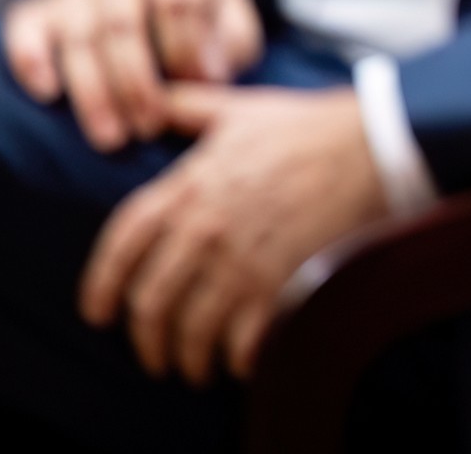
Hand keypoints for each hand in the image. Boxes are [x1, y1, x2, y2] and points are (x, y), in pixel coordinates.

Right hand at [4, 0, 264, 151]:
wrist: (160, 0)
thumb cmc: (200, 25)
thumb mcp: (230, 28)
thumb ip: (228, 46)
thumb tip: (205, 78)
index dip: (187, 47)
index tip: (200, 88)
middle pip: (121, 22)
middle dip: (136, 82)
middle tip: (150, 129)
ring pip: (77, 34)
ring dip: (93, 91)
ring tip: (112, 139)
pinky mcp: (41, 12)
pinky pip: (25, 26)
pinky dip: (30, 57)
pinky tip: (47, 94)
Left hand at [78, 83, 384, 385]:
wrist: (373, 147)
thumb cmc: (307, 126)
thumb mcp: (240, 108)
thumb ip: (188, 107)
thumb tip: (152, 100)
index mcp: (188, 188)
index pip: (123, 245)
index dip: (101, 285)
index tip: (97, 313)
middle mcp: (205, 231)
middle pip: (151, 302)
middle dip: (145, 339)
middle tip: (153, 356)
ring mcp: (242, 261)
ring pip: (192, 329)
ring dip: (188, 357)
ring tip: (194, 369)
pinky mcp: (280, 283)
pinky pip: (244, 339)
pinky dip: (237, 359)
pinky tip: (239, 364)